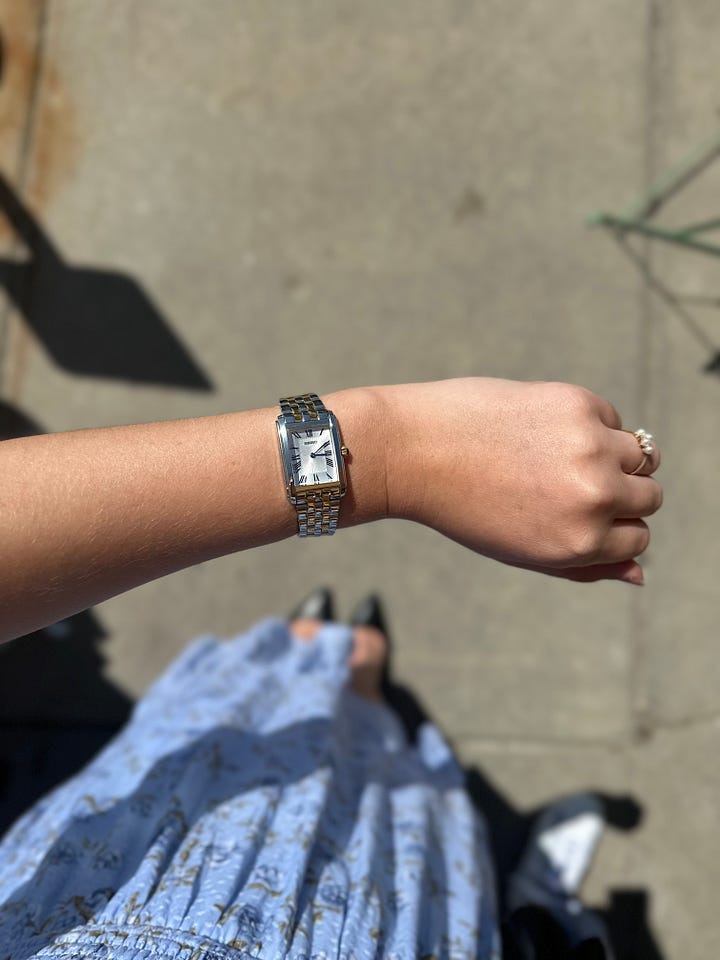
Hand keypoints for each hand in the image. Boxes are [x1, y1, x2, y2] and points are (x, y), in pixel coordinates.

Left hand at [381, 378, 661, 583]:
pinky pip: (610, 418)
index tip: (577, 513)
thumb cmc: (465, 507)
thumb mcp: (525, 552)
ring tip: (559, 456)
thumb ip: (586, 567)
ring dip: (613, 456)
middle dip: (620, 493)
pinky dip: (590, 424)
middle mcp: (594, 497)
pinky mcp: (578, 404)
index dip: (611, 526)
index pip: (639, 538)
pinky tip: (542, 429)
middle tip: (569, 483)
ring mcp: (590, 447)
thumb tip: (640, 575)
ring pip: (641, 454)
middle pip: (648, 496)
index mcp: (581, 543)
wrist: (414, 450)